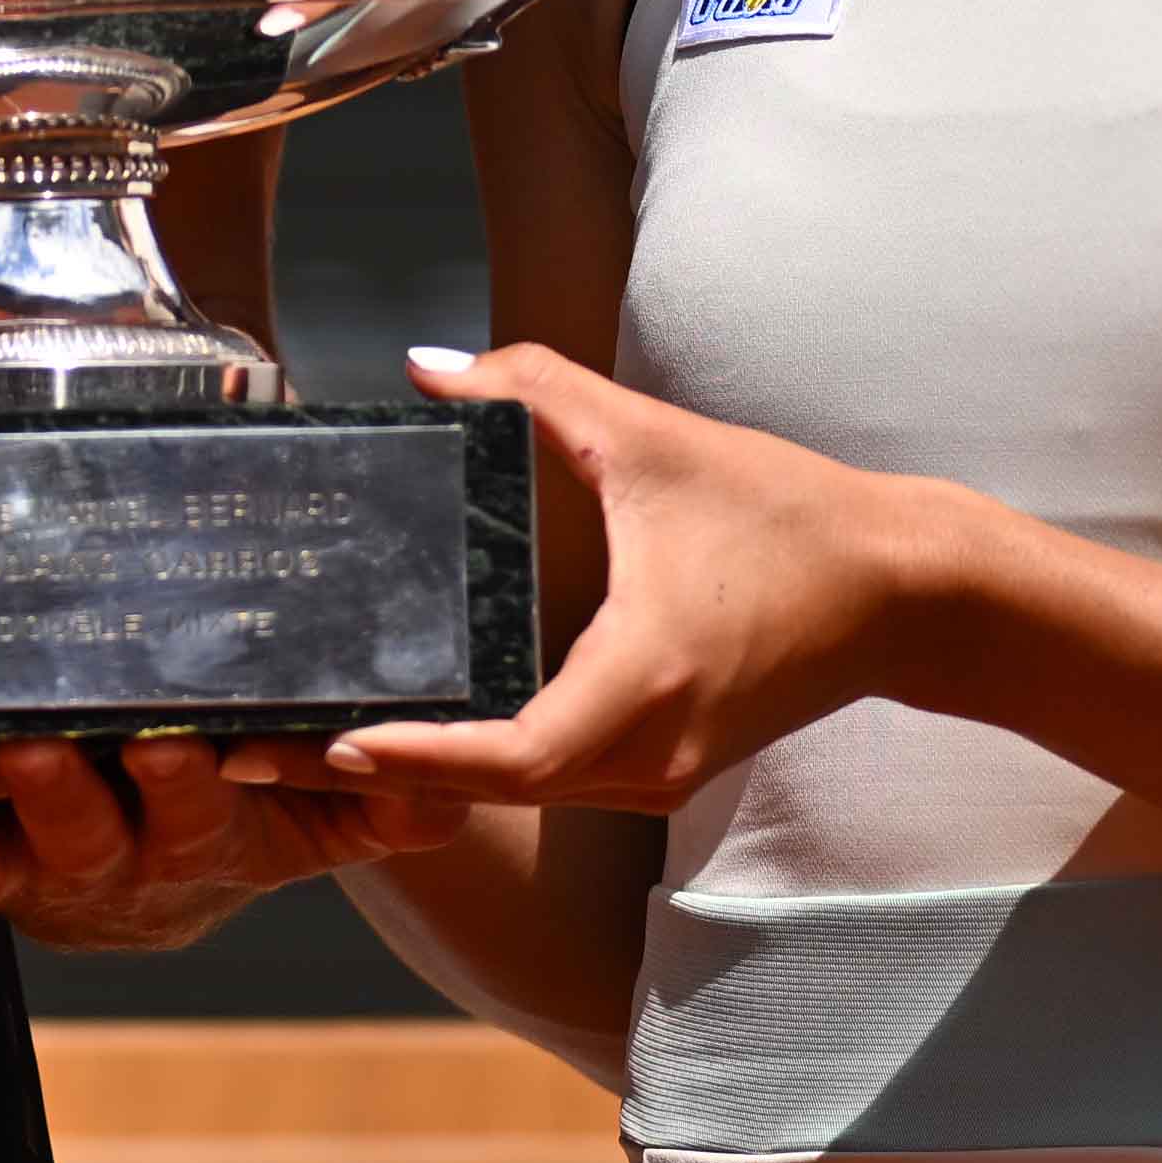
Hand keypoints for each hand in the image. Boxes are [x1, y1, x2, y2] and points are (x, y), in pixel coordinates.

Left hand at [0, 729, 467, 945]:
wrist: (167, 880)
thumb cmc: (240, 804)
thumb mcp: (319, 816)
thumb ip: (384, 804)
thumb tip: (445, 785)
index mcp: (192, 833)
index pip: (193, 808)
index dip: (179, 781)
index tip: (167, 739)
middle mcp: (100, 859)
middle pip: (75, 833)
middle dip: (53, 791)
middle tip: (26, 745)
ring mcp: (18, 867)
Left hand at [284, 344, 942, 815]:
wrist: (903, 592)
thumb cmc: (787, 513)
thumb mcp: (651, 437)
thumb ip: (532, 389)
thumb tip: (425, 366)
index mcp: (640, 680)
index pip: (504, 754)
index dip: (410, 755)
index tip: (323, 739)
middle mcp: (644, 752)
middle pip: (488, 789)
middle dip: (373, 772)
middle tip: (258, 749)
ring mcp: (656, 775)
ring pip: (515, 796)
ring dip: (417, 775)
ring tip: (307, 742)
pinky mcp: (662, 771)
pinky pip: (549, 784)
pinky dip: (475, 768)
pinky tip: (410, 731)